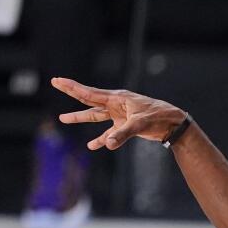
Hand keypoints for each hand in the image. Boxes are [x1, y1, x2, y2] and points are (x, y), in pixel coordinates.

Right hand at [50, 78, 186, 150]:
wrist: (172, 123)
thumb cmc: (157, 117)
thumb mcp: (139, 124)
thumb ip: (122, 134)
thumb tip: (107, 144)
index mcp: (116, 98)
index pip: (89, 93)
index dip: (72, 87)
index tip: (58, 80)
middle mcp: (115, 105)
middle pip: (88, 99)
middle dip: (72, 92)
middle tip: (55, 83)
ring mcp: (119, 116)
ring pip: (95, 116)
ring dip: (80, 117)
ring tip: (63, 118)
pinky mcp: (125, 127)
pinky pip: (108, 134)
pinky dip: (101, 140)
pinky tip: (92, 146)